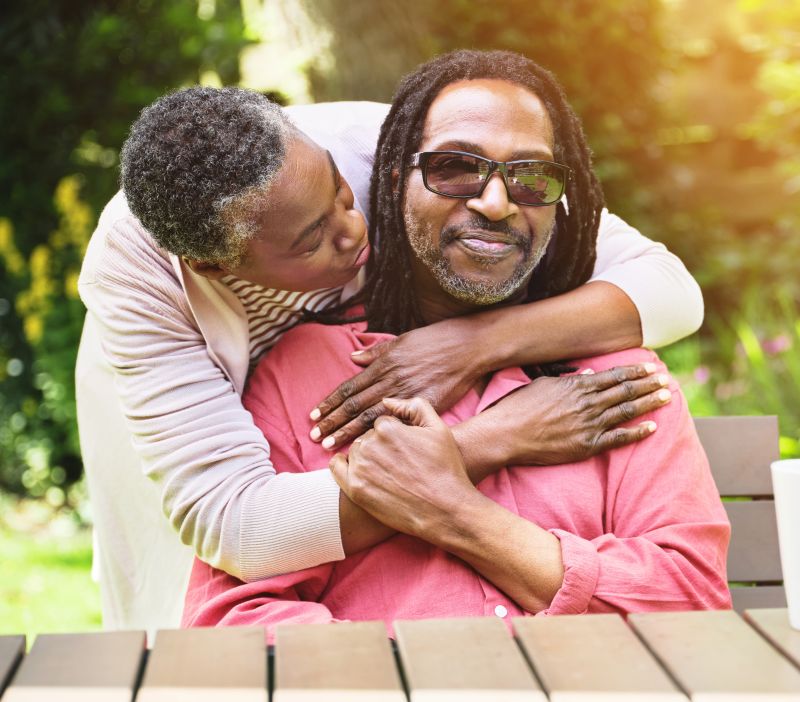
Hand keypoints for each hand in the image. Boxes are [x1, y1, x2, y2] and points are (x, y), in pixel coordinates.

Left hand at [310, 317, 483, 448]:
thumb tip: (353, 357)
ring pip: (370, 417)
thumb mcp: (403, 340)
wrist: (467, 348)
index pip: (349, 387)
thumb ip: (377, 352)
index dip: (330, 402)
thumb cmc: (436, 342)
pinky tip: (368, 447)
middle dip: (332, 421)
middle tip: (314, 436)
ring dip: (348, 431)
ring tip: (331, 444)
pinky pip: (397, 423)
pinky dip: (380, 435)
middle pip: (354, 405)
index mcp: (383, 365)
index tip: (313, 415)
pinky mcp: (424, 406)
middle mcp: (391, 380)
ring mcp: (407, 394)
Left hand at [329, 397, 476, 540]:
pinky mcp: (355, 489)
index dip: (395, 435)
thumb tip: (387, 400)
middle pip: (367, 437)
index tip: (406, 450)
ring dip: (366, 457)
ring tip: (388, 472)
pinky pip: (337, 467)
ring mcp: (360, 468)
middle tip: (399, 464)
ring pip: (355, 451)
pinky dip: (342, 465)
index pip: (381, 424)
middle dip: (380, 446)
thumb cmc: (445, 468)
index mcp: (387, 428)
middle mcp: (370, 445)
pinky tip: (357, 470)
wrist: (445, 509)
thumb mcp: (438, 429)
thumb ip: (414, 406)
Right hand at [481, 363, 671, 467]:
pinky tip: (653, 427)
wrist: (507, 434)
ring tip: (667, 398)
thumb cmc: (520, 407)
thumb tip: (590, 375)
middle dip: (649, 385)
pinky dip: (637, 433)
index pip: (614, 376)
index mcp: (577, 386)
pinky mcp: (587, 445)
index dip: (636, 371)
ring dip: (649, 403)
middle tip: (667, 381)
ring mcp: (589, 424)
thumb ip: (570, 381)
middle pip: (626, 391)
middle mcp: (588, 403)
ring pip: (627, 411)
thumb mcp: (543, 384)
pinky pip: (619, 438)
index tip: (652, 368)